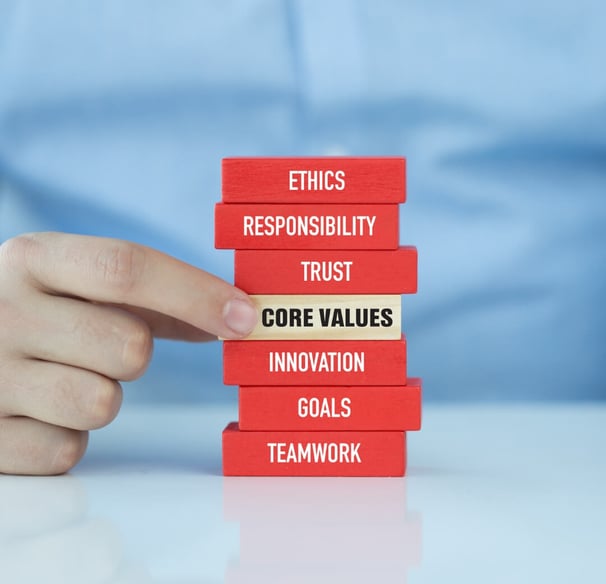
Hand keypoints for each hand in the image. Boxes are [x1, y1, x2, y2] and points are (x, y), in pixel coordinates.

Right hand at [0, 232, 256, 474]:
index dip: (196, 294)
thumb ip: (157, 299)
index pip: (126, 268)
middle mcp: (1, 310)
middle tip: (103, 348)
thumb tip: (236, 319)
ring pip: (102, 404)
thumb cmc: (42, 314)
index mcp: (34, 259)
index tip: (246, 318)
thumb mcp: (82, 287)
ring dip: (102, 397)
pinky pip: (68, 449)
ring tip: (65, 377)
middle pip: (129, 346)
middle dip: (137, 354)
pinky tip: (39, 413)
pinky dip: (68, 436)